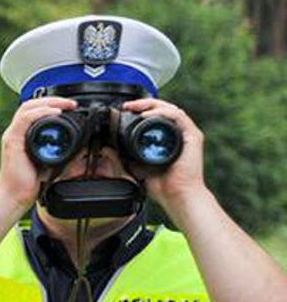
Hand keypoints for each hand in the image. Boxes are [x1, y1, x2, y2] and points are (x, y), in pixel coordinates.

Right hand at [0, 96, 76, 208]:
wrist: (15, 196)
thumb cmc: (28, 183)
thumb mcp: (51, 163)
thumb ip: (63, 153)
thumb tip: (81, 148)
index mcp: (22, 136)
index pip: (34, 110)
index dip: (52, 104)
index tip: (70, 106)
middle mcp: (15, 133)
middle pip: (30, 105)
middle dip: (52, 99)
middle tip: (71, 103)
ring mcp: (12, 136)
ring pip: (27, 108)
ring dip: (48, 102)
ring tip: (65, 105)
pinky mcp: (12, 141)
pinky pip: (26, 120)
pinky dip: (40, 113)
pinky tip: (55, 113)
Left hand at [120, 98, 208, 214]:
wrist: (178, 197)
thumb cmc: (163, 186)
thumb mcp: (136, 168)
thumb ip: (124, 158)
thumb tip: (109, 149)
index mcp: (167, 138)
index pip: (155, 116)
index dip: (140, 110)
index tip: (124, 111)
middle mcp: (178, 134)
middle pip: (162, 109)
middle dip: (143, 103)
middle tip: (127, 106)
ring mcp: (187, 134)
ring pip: (170, 108)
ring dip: (152, 104)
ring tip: (136, 107)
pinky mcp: (193, 137)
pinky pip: (178, 117)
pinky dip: (163, 112)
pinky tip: (148, 115)